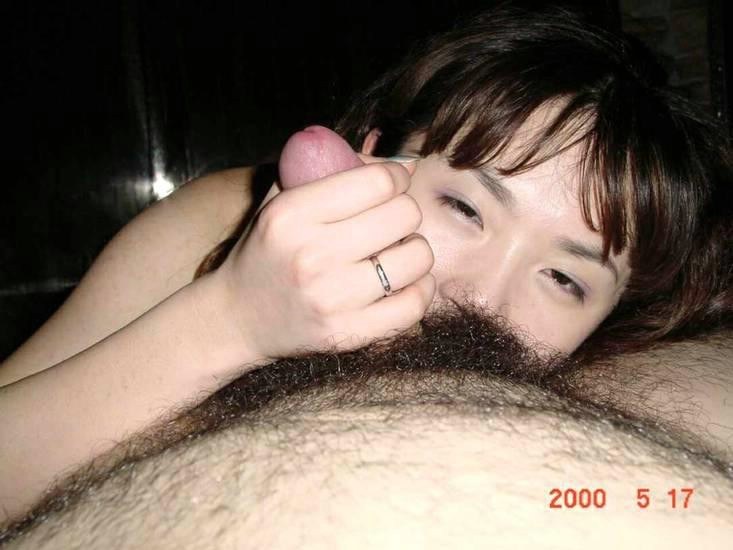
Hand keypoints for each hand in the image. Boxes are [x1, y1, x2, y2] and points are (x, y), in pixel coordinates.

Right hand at [215, 156, 435, 361]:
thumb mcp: (282, 199)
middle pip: (404, 215)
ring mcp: (332, 299)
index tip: (392, 185)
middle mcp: (312, 255)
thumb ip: (331, 169)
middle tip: (391, 222)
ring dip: (414, 250)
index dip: (397, 177)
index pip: (378, 181)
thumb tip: (402, 163)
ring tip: (395, 253)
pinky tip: (404, 282)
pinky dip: (420, 288)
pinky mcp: (348, 333)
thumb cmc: (268, 250)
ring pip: (416, 258)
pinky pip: (414, 304)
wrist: (238, 317)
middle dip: (404, 212)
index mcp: (292, 214)